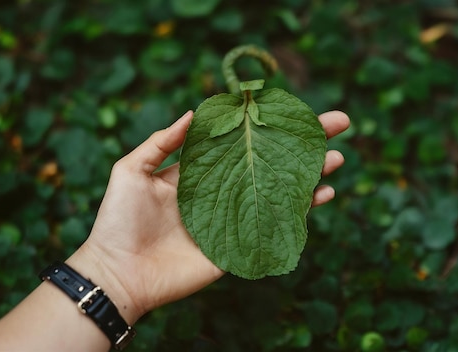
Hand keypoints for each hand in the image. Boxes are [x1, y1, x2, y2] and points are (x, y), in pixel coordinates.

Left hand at [67, 110, 349, 323]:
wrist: (118, 272)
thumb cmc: (119, 220)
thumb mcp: (131, 170)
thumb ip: (162, 142)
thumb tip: (195, 110)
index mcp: (201, 171)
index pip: (243, 141)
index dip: (269, 125)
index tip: (295, 109)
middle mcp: (225, 190)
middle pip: (272, 162)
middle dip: (305, 144)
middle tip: (338, 124)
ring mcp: (236, 216)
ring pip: (282, 190)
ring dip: (312, 173)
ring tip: (338, 157)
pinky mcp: (240, 243)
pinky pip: (277, 223)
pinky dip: (303, 210)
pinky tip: (322, 194)